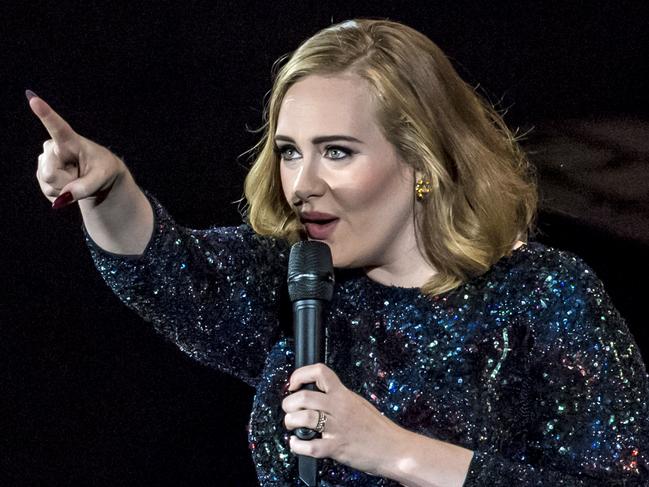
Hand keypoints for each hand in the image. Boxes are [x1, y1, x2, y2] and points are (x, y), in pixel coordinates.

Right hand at [28, 91, 126, 207]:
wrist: (99, 178)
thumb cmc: (103, 170)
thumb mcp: (102, 178)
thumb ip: (85, 187)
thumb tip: (62, 198)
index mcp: (70, 140)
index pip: (57, 126)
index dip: (45, 113)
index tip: (33, 98)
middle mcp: (52, 147)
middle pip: (50, 174)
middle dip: (66, 183)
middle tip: (80, 175)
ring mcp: (44, 160)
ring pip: (49, 184)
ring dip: (65, 189)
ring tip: (76, 178)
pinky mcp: (41, 174)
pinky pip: (49, 192)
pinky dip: (61, 195)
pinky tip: (69, 185)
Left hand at [282, 363, 404, 475]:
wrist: (395, 448)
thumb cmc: (378, 428)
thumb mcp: (358, 404)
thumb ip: (339, 399)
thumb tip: (318, 397)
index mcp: (344, 394)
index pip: (319, 372)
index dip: (300, 374)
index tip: (293, 383)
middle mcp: (339, 408)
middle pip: (304, 396)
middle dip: (288, 403)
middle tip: (289, 410)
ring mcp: (337, 427)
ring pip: (304, 417)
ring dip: (291, 422)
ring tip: (292, 426)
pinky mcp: (337, 447)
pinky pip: (310, 446)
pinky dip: (297, 446)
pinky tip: (297, 444)